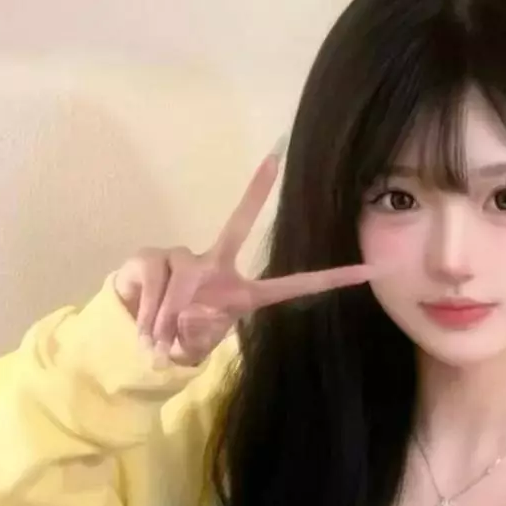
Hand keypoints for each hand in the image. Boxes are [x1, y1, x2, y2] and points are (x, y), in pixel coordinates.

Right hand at [113, 144, 375, 366]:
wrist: (136, 333)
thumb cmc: (180, 341)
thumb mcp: (195, 348)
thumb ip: (196, 336)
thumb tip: (186, 316)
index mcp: (244, 295)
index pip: (294, 286)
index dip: (330, 280)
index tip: (368, 270)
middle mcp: (217, 266)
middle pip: (238, 225)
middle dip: (254, 191)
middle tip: (274, 157)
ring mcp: (183, 257)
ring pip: (182, 281)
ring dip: (166, 320)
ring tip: (158, 341)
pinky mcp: (151, 256)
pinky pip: (154, 284)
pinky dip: (148, 314)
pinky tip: (146, 328)